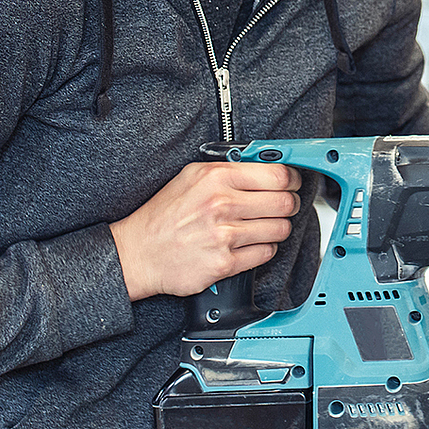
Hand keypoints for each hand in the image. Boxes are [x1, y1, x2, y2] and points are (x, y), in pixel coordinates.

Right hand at [110, 162, 301, 300]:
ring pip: (280, 229)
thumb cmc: (164, 215)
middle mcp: (222, 205)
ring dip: (276, 228)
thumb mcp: (192, 177)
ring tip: (261, 226)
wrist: (136, 253)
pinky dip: (263, 249)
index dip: (292, 179)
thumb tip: (267, 165)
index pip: (278, 175)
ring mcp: (224, 236)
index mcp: (216, 178)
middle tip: (280, 206)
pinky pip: (266, 253)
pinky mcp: (224, 263)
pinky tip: (248, 244)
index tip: (291, 183)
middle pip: (285, 203)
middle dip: (288, 204)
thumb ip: (229, 168)